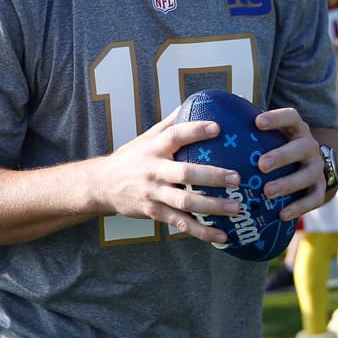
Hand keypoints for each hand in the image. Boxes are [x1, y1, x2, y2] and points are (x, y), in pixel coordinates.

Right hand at [97, 108, 239, 243]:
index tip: (218, 128)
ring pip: (185, 201)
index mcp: (154, 148)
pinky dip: (201, 231)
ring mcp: (153, 193)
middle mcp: (154, 170)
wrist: (101, 185)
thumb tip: (197, 102)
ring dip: (212, 206)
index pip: (175, 135)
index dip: (195, 131)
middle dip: (212, 176)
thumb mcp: (146, 138)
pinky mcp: (154, 212)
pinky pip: (180, 222)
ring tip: (236, 207)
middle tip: (236, 178)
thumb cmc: (131, 158)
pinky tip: (222, 236)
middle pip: (185, 173)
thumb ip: (171, 124)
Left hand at [251, 107, 326, 220]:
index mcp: (295, 129)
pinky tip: (282, 215)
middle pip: (302, 147)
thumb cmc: (273, 147)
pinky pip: (315, 198)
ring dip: (288, 183)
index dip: (277, 118)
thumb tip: (209, 125)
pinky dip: (300, 207)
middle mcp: (309, 146)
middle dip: (282, 156)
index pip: (291, 117)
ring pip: (309, 174)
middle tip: (261, 165)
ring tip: (267, 192)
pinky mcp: (320, 187)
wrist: (306, 164)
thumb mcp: (265, 136)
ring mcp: (316, 167)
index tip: (257, 123)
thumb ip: (246, 132)